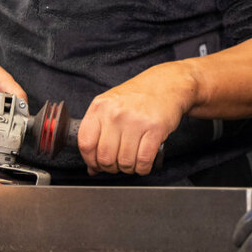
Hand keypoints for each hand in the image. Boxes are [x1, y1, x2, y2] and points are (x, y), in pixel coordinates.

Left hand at [78, 62, 195, 175]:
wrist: (166, 83)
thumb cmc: (137, 97)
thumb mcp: (110, 106)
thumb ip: (98, 134)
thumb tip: (92, 167)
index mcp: (100, 107)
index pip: (86, 144)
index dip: (91, 160)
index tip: (97, 165)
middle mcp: (115, 113)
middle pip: (105, 157)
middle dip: (111, 168)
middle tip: (117, 165)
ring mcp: (135, 121)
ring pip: (125, 162)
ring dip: (128, 169)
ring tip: (132, 162)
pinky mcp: (155, 129)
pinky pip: (143, 161)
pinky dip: (143, 168)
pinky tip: (143, 163)